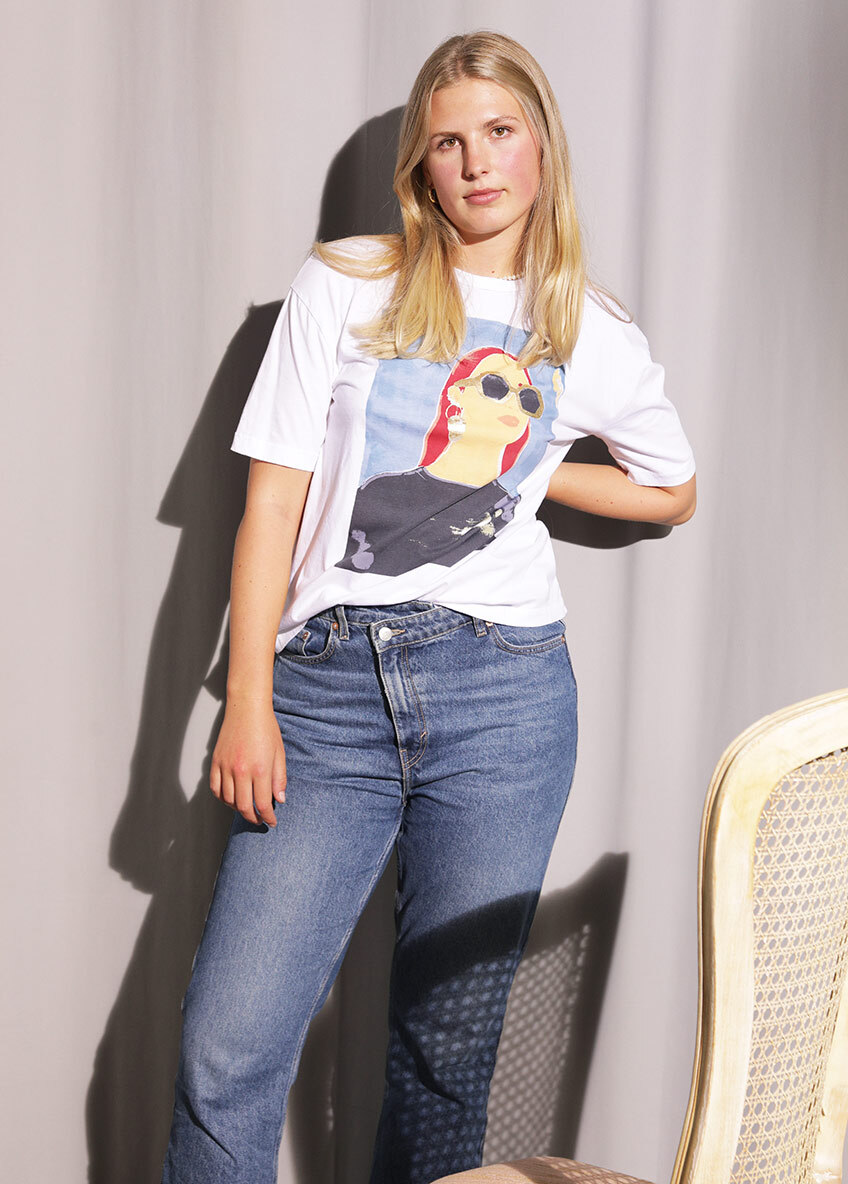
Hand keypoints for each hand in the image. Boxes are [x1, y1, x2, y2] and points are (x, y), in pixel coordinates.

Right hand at [209, 700, 286, 826]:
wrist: (247, 708)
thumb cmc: (266, 728)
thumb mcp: (280, 753)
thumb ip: (279, 778)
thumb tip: (280, 800)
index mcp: (260, 769)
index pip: (263, 803)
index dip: (268, 817)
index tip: (272, 822)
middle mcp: (241, 770)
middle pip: (244, 806)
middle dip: (253, 818)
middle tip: (260, 820)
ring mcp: (226, 766)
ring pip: (228, 800)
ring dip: (238, 809)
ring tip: (247, 809)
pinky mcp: (216, 762)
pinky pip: (215, 788)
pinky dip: (223, 798)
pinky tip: (231, 799)